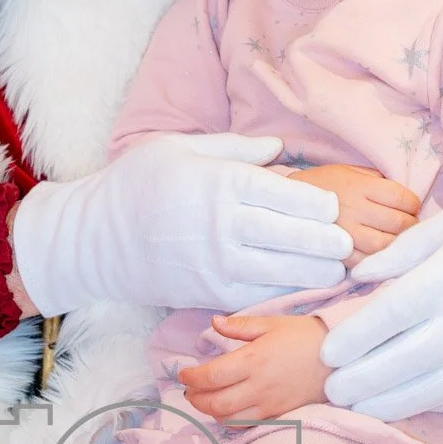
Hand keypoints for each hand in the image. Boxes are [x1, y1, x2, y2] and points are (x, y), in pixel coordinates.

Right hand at [12, 133, 352, 315]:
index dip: (314, 203)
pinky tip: (304, 290)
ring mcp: (214, 263)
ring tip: (338, 271)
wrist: (93, 240)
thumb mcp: (177, 148)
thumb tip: (279, 149)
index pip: (279, 194)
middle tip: (349, 243)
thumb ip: (232, 147)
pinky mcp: (207, 292)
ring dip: (313, 273)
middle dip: (324, 241)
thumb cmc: (136, 183)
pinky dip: (284, 295)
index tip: (334, 207)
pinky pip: (256, 296)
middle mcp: (219, 224)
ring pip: (278, 272)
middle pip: (287, 235)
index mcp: (215, 182)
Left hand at [178, 314, 328, 421]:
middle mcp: (258, 387)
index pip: (211, 376)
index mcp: (253, 360)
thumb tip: (214, 323)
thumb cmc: (305, 336)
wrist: (339, 359)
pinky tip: (228, 408)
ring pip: (228, 419)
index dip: (191, 378)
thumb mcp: (272, 323)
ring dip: (210, 412)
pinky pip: (247, 424)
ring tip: (205, 399)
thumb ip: (240, 326)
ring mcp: (269, 405)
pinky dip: (231, 419)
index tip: (183, 374)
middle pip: (215, 404)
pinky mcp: (279, 415)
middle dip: (196, 399)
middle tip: (189, 390)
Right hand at [290, 165, 419, 268]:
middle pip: (398, 223)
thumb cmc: (324, 183)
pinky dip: (377, 260)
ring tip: (396, 240)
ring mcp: (346, 234)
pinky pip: (366, 262)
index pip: (402, 198)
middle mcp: (355, 210)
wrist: (287, 200)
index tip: (411, 206)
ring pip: (385, 246)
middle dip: (411, 225)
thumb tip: (402, 195)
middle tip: (409, 225)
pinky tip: (378, 253)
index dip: (413, 204)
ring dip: (398, 245)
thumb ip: (376, 179)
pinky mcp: (337, 253)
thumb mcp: (349, 170)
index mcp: (361, 186)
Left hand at [321, 164, 442, 419]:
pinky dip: (426, 404)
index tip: (325, 351)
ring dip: (386, 402)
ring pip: (426, 391)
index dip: (351, 340)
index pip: (385, 319)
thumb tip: (360, 275)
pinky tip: (401, 403)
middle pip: (398, 363)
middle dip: (358, 380)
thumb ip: (400, 253)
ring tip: (355, 404)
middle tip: (329, 387)